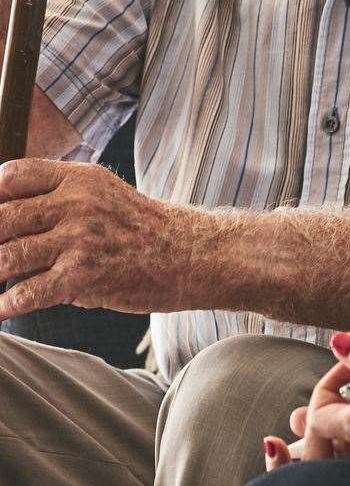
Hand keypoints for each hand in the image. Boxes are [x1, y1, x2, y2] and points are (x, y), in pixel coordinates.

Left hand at [0, 158, 197, 319]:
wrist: (194, 255)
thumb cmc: (149, 230)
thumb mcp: (106, 194)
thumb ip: (62, 199)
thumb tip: (13, 221)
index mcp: (79, 179)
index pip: (12, 176)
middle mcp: (76, 204)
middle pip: (2, 217)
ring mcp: (79, 240)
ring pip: (8, 256)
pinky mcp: (84, 276)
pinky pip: (29, 293)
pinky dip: (7, 305)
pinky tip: (0, 310)